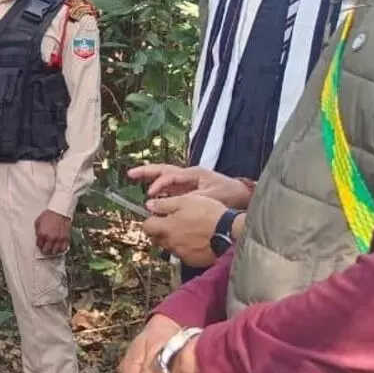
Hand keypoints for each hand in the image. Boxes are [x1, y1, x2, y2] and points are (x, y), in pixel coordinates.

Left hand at [34, 210, 70, 255]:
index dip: (39, 246)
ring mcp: (59, 239)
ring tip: (52, 250)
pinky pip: (64, 248)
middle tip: (45, 250)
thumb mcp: (38, 221)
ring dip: (53, 251)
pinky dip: (61, 250)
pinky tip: (59, 248)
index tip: (40, 245)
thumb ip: (37, 231)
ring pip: (55, 251)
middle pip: (46, 250)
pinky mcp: (66, 238)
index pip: (39, 245)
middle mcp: (50, 238)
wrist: (59, 211)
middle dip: (45, 251)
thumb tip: (38, 236)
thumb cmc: (49, 214)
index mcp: (42, 234)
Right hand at [129, 163, 251, 208]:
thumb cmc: (229, 194)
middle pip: (164, 170)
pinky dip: (159, 188)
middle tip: (130, 173)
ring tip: (134, 177)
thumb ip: (189, 199)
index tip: (150, 195)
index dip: (158, 184)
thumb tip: (170, 203)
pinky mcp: (189, 188)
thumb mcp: (211, 197)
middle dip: (147, 171)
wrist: (243, 195)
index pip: (170, 176)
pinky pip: (170, 186)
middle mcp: (189, 175)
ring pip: (165, 176)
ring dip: (151, 177)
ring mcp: (189, 181)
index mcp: (194, 174)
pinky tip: (151, 194)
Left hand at [142, 193, 227, 267]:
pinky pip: (182, 254)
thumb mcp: (185, 201)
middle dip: (160, 230)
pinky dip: (185, 247)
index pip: (147, 226)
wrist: (230, 232)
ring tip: (188, 229)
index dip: (151, 219)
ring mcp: (181, 253)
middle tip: (173, 222)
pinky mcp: (192, 260)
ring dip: (173, 239)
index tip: (158, 215)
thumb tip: (149, 206)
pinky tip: (196, 239)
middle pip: (156, 238)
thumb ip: (164, 204)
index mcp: (166, 228)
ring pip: (169, 246)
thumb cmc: (209, 215)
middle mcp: (171, 243)